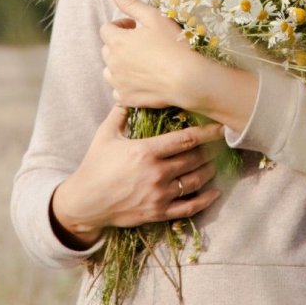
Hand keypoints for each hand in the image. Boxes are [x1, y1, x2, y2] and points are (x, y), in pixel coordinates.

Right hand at [50, 105, 224, 246]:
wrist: (84, 202)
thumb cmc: (95, 165)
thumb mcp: (105, 134)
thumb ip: (120, 113)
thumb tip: (128, 92)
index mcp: (146, 151)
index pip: (185, 139)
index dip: (207, 133)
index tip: (221, 128)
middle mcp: (156, 173)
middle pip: (194, 159)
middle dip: (211, 150)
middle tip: (221, 144)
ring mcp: (159, 195)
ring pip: (195, 181)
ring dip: (210, 171)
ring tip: (217, 162)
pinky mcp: (158, 213)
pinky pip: (188, 207)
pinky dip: (205, 200)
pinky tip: (215, 192)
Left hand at [101, 0, 203, 109]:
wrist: (186, 79)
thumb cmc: (172, 45)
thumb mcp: (154, 18)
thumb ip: (132, 4)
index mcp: (117, 41)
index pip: (106, 28)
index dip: (121, 25)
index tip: (136, 26)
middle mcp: (112, 63)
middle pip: (107, 49)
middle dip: (120, 44)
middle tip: (142, 43)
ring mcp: (117, 83)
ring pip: (110, 71)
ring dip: (120, 65)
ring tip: (141, 63)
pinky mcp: (126, 99)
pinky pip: (118, 91)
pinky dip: (125, 85)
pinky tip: (142, 81)